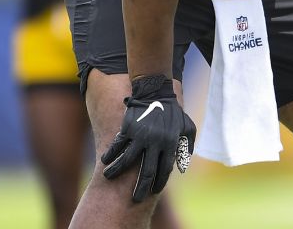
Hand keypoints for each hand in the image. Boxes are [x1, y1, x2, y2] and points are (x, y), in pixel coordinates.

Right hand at [100, 74, 196, 202]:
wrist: (156, 92)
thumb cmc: (173, 112)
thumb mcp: (187, 128)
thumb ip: (186, 147)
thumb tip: (182, 167)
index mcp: (169, 144)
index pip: (164, 170)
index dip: (158, 183)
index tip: (153, 191)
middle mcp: (154, 143)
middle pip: (147, 171)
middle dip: (141, 188)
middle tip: (135, 199)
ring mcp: (140, 136)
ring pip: (127, 159)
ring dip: (117, 171)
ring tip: (108, 178)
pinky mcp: (128, 128)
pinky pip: (118, 144)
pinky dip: (110, 153)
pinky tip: (105, 162)